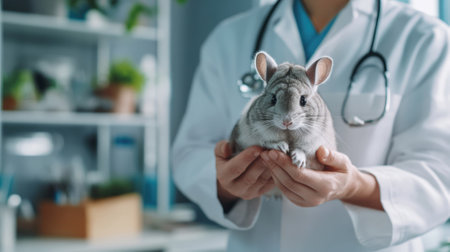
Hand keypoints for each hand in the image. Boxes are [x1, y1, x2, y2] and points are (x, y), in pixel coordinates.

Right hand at [215, 141, 274, 211]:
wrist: (233, 176)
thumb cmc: (228, 159)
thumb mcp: (220, 153)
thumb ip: (221, 148)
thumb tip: (227, 148)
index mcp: (224, 177)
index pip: (235, 169)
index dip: (246, 158)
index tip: (257, 147)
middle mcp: (235, 188)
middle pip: (250, 177)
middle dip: (261, 163)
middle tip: (270, 150)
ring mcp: (248, 193)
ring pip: (262, 181)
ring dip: (270, 167)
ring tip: (276, 155)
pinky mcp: (260, 193)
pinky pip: (269, 184)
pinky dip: (275, 173)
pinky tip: (279, 163)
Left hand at [261, 146, 382, 209]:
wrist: (343, 187)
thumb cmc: (341, 171)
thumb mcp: (342, 161)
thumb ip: (332, 156)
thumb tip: (321, 151)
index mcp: (325, 186)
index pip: (300, 175)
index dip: (285, 163)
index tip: (274, 151)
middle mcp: (315, 197)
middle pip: (289, 181)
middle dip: (275, 166)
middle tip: (265, 152)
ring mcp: (306, 202)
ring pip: (284, 187)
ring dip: (273, 172)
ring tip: (265, 157)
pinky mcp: (300, 202)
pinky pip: (284, 190)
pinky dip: (276, 178)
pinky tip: (272, 167)